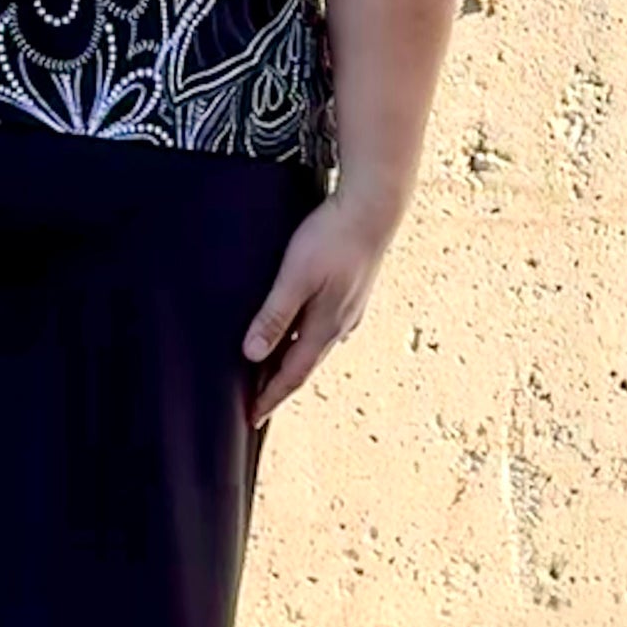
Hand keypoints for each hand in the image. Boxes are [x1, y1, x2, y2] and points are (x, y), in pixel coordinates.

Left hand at [241, 188, 396, 424]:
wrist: (374, 208)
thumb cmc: (332, 238)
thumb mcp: (295, 277)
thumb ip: (274, 315)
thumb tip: (252, 355)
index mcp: (325, 327)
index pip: (293, 374)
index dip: (270, 397)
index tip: (252, 418)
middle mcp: (340, 324)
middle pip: (304, 363)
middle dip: (279, 383)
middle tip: (257, 401)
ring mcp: (350, 308)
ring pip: (316, 344)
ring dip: (294, 359)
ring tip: (273, 368)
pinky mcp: (352, 290)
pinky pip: (324, 324)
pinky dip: (305, 336)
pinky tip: (302, 326)